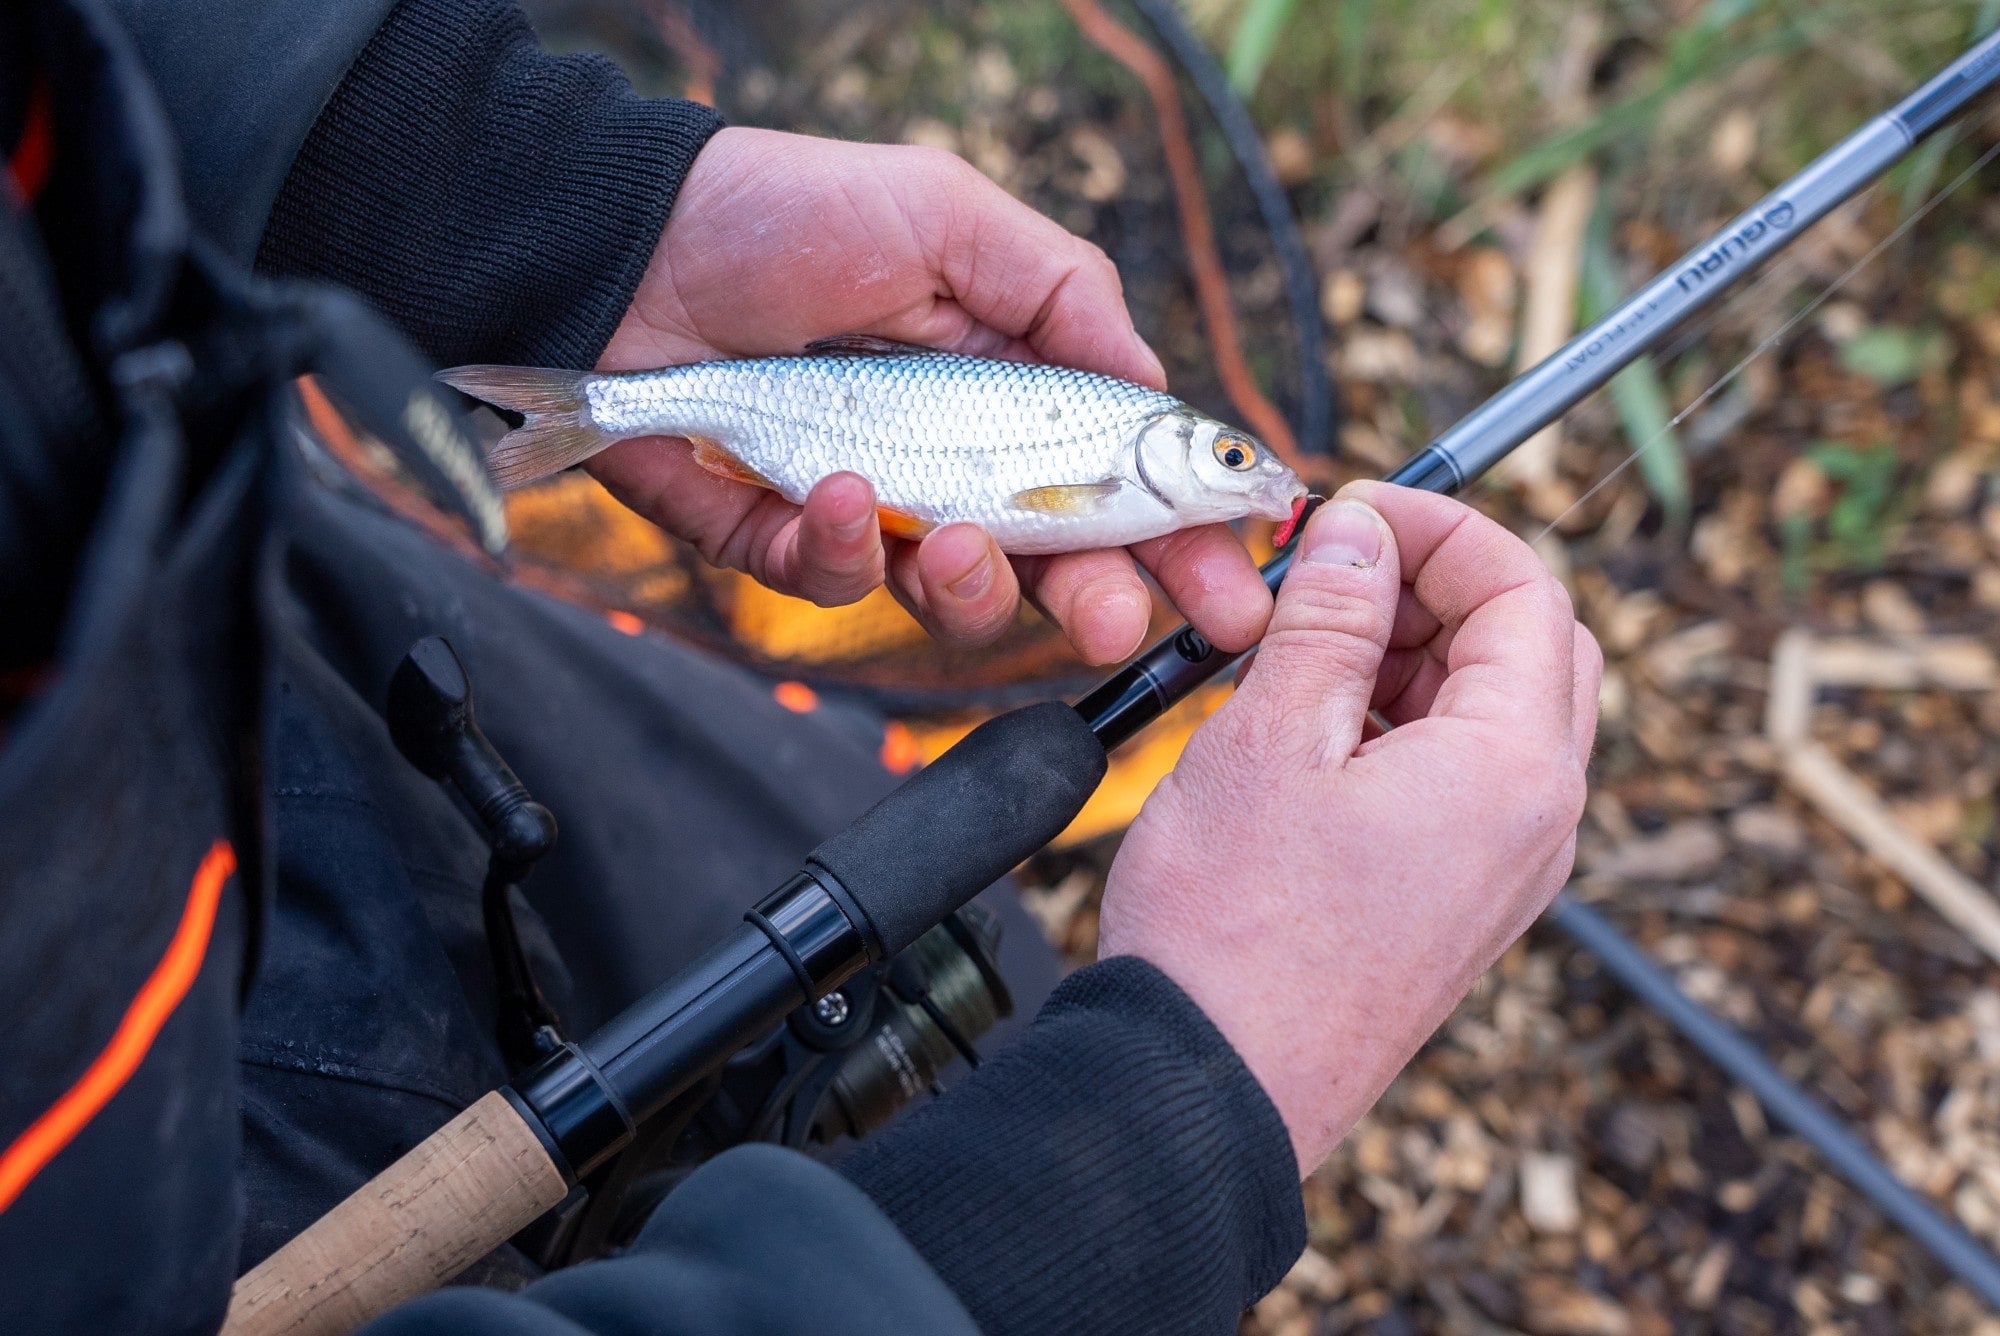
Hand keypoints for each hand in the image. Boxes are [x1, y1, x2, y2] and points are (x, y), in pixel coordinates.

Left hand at [591, 127, 1274, 664]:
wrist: (626, 242)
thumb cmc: (789, 210)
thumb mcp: (951, 217)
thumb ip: (1064, 293)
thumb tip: (1154, 389)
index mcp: (1011, 391)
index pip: (1117, 483)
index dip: (1184, 538)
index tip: (1238, 583)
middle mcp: (952, 462)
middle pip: (1052, 568)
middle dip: (1101, 603)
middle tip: (1120, 620)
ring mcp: (870, 507)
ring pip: (952, 600)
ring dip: (972, 587)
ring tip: (954, 537)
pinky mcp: (781, 536)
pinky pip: (835, 581)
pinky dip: (845, 548)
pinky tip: (836, 489)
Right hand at [1098, 483, 1600, 1171]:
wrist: (1207, 1093)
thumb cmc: (1232, 933)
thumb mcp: (1271, 741)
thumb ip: (1329, 619)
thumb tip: (1362, 533)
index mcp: (1514, 769)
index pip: (1527, 592)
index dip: (1441, 528)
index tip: (1353, 512)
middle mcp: (1535, 823)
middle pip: (1531, 649)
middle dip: (1435, 589)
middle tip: (1330, 575)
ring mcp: (1502, 873)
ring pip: (1492, 714)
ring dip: (1409, 656)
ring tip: (1296, 653)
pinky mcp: (1457, 906)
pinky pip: (1459, 781)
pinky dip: (1397, 726)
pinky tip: (1306, 729)